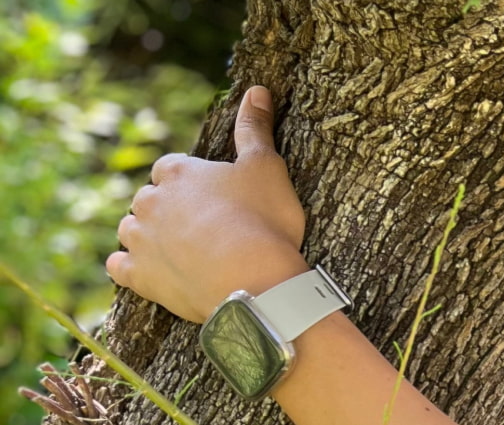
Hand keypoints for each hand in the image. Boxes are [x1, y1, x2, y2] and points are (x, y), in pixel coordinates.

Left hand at [107, 86, 309, 322]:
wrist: (253, 280)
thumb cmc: (264, 220)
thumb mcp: (267, 167)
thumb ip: (255, 128)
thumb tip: (256, 90)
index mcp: (178, 172)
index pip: (171, 168)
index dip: (191, 181)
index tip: (213, 195)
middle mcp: (149, 201)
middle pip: (148, 198)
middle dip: (167, 208)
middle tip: (202, 224)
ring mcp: (140, 240)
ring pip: (129, 229)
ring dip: (146, 234)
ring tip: (178, 247)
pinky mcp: (138, 276)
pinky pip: (118, 266)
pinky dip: (128, 265)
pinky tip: (146, 269)